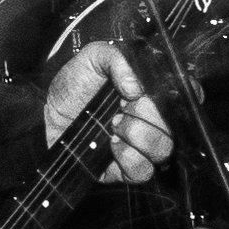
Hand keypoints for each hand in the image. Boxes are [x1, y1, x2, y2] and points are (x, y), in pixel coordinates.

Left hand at [44, 42, 173, 184]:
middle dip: (149, 113)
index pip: (185, 96)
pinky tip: (111, 144)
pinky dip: (129, 157)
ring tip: (114, 124)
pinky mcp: (125, 169)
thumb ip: (118, 58)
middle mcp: (149, 120)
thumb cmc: (70, 88)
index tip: (162, 91)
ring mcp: (139, 146)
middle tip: (123, 106)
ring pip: (164, 148)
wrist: (43, 117)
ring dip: (139, 135)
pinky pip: (143, 171)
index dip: (184, 96)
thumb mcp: (93, 58)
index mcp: (149, 93)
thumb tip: (137, 86)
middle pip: (175, 125)